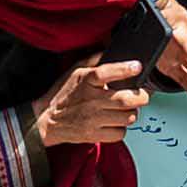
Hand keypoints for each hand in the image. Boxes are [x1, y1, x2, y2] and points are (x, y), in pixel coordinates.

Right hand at [32, 59, 150, 149]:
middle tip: (140, 96)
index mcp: (86, 81)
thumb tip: (113, 51)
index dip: (124, 69)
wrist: (45, 120)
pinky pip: (120, 133)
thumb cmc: (62, 95)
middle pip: (127, 100)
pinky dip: (121, 129)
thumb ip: (95, 60)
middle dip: (141, 97)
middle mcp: (91, 100)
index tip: (137, 67)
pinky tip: (114, 123)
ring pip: (128, 117)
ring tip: (124, 110)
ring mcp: (92, 119)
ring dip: (131, 113)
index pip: (106, 72)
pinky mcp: (93, 135)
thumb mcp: (75, 71)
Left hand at [145, 0, 186, 99]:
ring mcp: (177, 53)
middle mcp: (180, 43)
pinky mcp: (171, 62)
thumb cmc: (158, 5)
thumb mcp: (156, 1)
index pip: (186, 41)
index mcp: (177, 28)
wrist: (158, 5)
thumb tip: (154, 5)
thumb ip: (156, 5)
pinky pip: (182, 75)